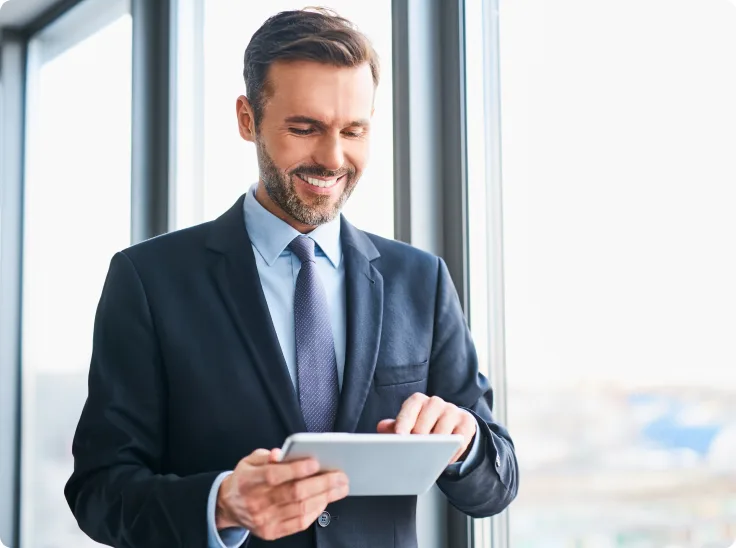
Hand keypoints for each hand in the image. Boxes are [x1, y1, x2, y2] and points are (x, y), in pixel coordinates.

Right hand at [216, 448, 348, 539]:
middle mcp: (255, 502)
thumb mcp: (250, 461)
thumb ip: (267, 456)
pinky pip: (299, 524)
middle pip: (293, 493)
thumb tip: (279, 453)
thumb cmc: (245, 479)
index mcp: (248, 480)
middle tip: (340, 476)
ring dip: (324, 497)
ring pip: (300, 509)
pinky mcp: (271, 532)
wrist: (229, 506)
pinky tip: (325, 501)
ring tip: (339, 487)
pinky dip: (315, 512)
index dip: (296, 469)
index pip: (274, 475)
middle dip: (322, 484)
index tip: (316, 462)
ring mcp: (264, 519)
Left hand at [376, 393, 476, 464]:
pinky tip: (444, 460)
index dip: (404, 422)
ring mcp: (453, 411)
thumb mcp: (407, 425)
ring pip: (443, 430)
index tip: (399, 436)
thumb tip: (380, 428)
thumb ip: (394, 427)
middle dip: (419, 437)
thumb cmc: (423, 426)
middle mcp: (436, 402)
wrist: (450, 426)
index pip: (410, 408)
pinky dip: (452, 452)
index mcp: (418, 400)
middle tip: (413, 452)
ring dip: (436, 446)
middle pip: (426, 419)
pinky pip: (460, 439)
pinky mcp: (466, 422)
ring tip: (428, 459)